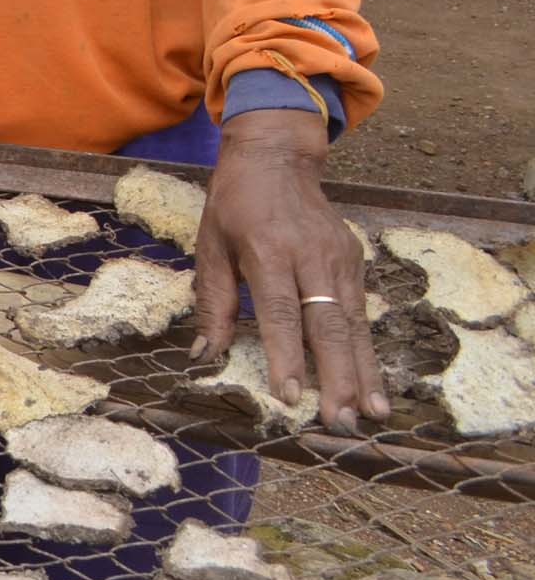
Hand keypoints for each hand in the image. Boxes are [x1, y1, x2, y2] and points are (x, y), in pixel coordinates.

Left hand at [191, 106, 387, 434]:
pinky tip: (374, 385)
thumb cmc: (234, 204)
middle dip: (337, 377)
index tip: (291, 396)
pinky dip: (369, 352)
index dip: (286, 356)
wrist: (277, 158)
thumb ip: (212, 302)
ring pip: (355, 325)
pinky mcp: (355, 262)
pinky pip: (362, 314)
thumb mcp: (210, 246)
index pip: (280, 312)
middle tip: (340, 421)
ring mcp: (340, 260)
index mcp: (269, 251)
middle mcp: (312, 257)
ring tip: (371, 415)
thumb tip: (204, 355)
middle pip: (328, 325)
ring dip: (363, 373)